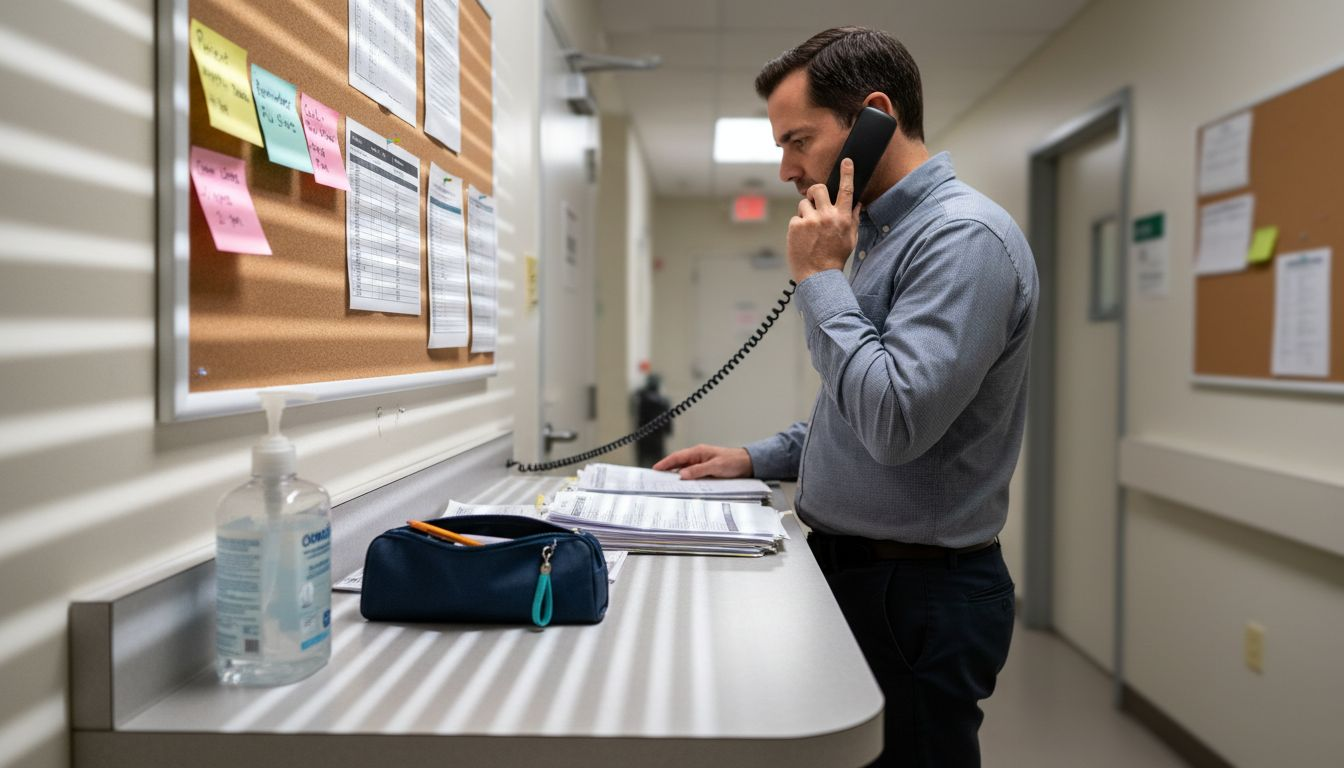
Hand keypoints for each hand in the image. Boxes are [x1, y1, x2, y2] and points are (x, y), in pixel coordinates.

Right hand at [652, 444, 752, 479]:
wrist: (747, 464)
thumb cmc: (733, 461)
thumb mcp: (715, 466)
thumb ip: (698, 470)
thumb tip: (682, 475)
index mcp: (698, 452)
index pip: (677, 457)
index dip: (665, 463)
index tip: (655, 469)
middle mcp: (698, 457)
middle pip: (678, 464)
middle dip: (667, 470)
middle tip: (656, 479)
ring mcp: (701, 464)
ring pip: (684, 470)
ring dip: (676, 476)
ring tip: (666, 484)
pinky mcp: (706, 471)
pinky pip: (692, 475)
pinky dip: (686, 480)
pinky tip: (683, 486)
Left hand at [787, 158, 861, 282]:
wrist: (818, 276)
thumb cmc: (834, 258)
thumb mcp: (850, 239)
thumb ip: (852, 219)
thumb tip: (856, 203)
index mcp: (842, 218)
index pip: (846, 191)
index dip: (847, 173)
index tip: (846, 161)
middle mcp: (827, 216)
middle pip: (818, 188)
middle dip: (814, 190)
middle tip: (813, 198)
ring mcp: (810, 221)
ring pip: (803, 204)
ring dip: (805, 213)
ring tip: (808, 231)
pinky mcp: (796, 226)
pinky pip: (795, 218)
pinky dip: (797, 227)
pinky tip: (802, 240)